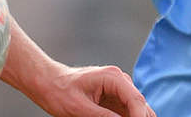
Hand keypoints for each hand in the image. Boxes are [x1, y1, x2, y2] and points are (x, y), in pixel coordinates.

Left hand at [27, 63, 154, 116]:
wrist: (48, 83)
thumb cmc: (59, 91)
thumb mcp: (79, 108)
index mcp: (113, 77)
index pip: (137, 100)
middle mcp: (120, 82)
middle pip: (142, 106)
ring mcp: (119, 91)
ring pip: (138, 111)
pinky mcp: (115, 100)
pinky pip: (128, 114)